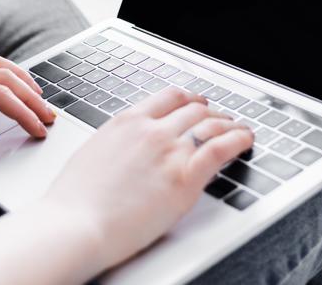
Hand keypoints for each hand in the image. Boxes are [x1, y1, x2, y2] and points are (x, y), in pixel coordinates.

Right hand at [41, 88, 252, 272]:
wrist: (75, 224)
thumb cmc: (75, 200)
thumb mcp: (94, 155)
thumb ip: (118, 145)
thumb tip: (126, 149)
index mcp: (126, 122)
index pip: (169, 97)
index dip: (189, 99)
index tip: (196, 103)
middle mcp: (150, 130)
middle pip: (194, 109)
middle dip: (212, 112)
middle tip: (221, 119)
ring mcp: (169, 151)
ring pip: (211, 124)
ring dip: (229, 124)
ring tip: (239, 129)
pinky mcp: (184, 177)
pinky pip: (221, 148)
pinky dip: (239, 139)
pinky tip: (246, 139)